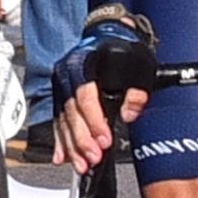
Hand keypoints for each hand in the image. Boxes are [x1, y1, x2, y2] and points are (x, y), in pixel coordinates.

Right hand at [50, 8, 156, 169]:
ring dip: (72, 145)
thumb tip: (130, 113)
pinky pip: (58, 122)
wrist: (108, 34)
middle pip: (71, 112)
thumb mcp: (139, 64)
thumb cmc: (123, 49)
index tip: (104, 140)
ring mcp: (62, 86)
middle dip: (82, 139)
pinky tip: (63, 157)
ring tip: (82, 164)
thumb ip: (137, 90)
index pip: (85, 96)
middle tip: (93, 158)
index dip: (94, 121)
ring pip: (63, 120)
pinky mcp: (62, 96)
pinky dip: (61, 141)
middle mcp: (67, 75)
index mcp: (84, 63)